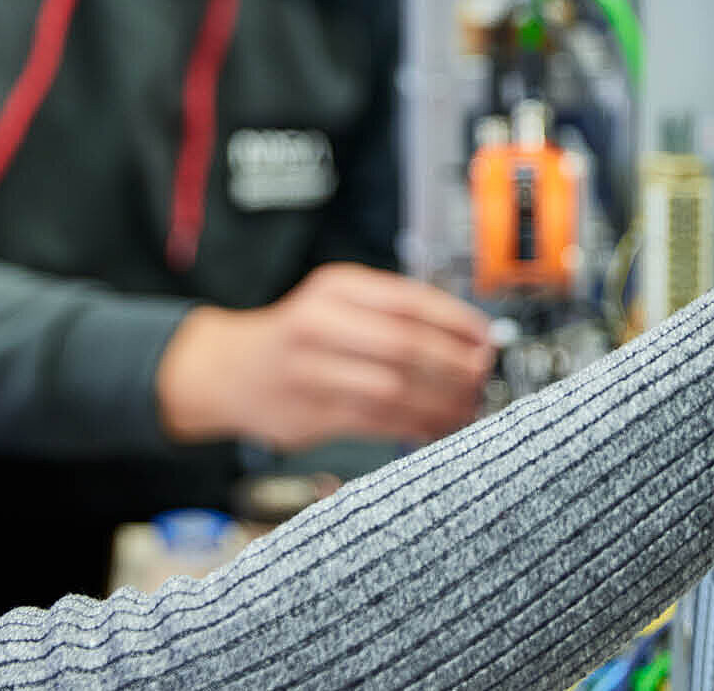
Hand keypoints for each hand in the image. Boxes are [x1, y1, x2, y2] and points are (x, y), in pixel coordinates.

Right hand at [157, 263, 496, 451]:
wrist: (227, 370)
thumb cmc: (296, 337)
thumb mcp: (336, 303)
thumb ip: (391, 313)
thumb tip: (468, 338)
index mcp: (335, 288)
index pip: (408, 299)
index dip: (456, 321)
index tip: (486, 338)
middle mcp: (321, 324)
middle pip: (404, 344)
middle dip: (453, 364)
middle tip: (480, 375)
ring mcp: (312, 370)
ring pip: (393, 388)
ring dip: (440, 402)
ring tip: (467, 406)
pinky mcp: (310, 413)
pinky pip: (376, 422)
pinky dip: (415, 425)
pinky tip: (436, 426)